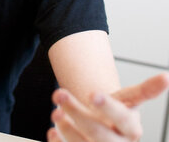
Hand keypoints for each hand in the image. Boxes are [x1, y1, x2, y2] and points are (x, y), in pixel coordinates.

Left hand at [47, 72, 168, 140]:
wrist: (105, 127)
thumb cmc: (115, 112)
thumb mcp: (129, 99)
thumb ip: (144, 90)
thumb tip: (166, 77)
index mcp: (131, 129)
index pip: (122, 119)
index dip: (108, 107)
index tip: (92, 93)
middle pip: (99, 134)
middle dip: (77, 113)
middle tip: (58, 93)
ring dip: (68, 131)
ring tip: (55, 114)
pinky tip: (52, 133)